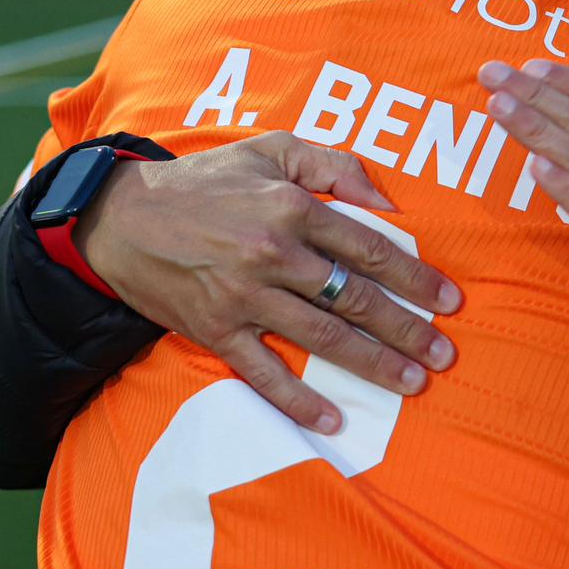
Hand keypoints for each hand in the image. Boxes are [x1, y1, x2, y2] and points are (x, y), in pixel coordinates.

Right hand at [75, 132, 460, 433]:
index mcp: (292, 207)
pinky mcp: (215, 331)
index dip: (415, 276)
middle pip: (355, 298)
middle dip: (408, 330)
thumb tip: (386, 200)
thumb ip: (333, 166)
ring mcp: (244, 296)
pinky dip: (298, 399)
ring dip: (372, 364)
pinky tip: (333, 420)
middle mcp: (273, 254)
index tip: (449, 299)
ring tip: (412, 383)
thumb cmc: (205, 180)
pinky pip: (264, 373)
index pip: (369, 248)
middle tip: (445, 354)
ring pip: (323, 337)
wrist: (119, 218)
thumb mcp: (271, 149)